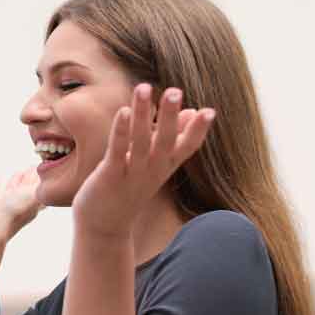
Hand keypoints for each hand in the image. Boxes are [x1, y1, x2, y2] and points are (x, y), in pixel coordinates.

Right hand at [0, 167, 43, 243]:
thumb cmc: (12, 213)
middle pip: (27, 189)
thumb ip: (42, 186)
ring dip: (15, 180)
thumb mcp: (34, 195)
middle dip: (30, 178)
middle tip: (34, 167)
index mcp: (31, 204)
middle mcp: (17, 204)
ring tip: (19, 172)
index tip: (46, 169)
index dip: (43, 181)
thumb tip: (51, 178)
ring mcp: (2, 203)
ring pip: (11, 189)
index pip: (40, 190)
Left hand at [72, 84, 214, 238]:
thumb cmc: (129, 190)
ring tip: (144, 87)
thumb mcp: (156, 165)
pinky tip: (123, 111)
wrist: (104, 227)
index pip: (187, 148)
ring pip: (140, 142)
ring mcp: (131, 174)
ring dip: (142, 115)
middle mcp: (152, 170)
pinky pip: (117, 151)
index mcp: (165, 166)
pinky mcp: (110, 176)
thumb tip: (193, 112)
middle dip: (170, 116)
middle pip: (165, 141)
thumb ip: (173, 138)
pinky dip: (121, 131)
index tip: (210, 111)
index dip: (198, 131)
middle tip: (176, 91)